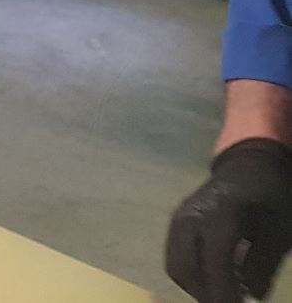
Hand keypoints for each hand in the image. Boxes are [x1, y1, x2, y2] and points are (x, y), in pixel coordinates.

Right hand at [168, 139, 291, 301]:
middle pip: (185, 266)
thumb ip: (264, 263)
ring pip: (175, 264)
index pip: (214, 261)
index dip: (222, 291)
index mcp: (220, 213)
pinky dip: (189, 273)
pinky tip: (211, 277)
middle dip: (206, 293)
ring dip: (196, 286)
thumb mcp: (279, 228)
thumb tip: (253, 296)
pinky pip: (174, 255)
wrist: (250, 163)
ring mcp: (179, 217)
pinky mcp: (176, 221)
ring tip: (221, 293)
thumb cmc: (270, 194)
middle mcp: (191, 215)